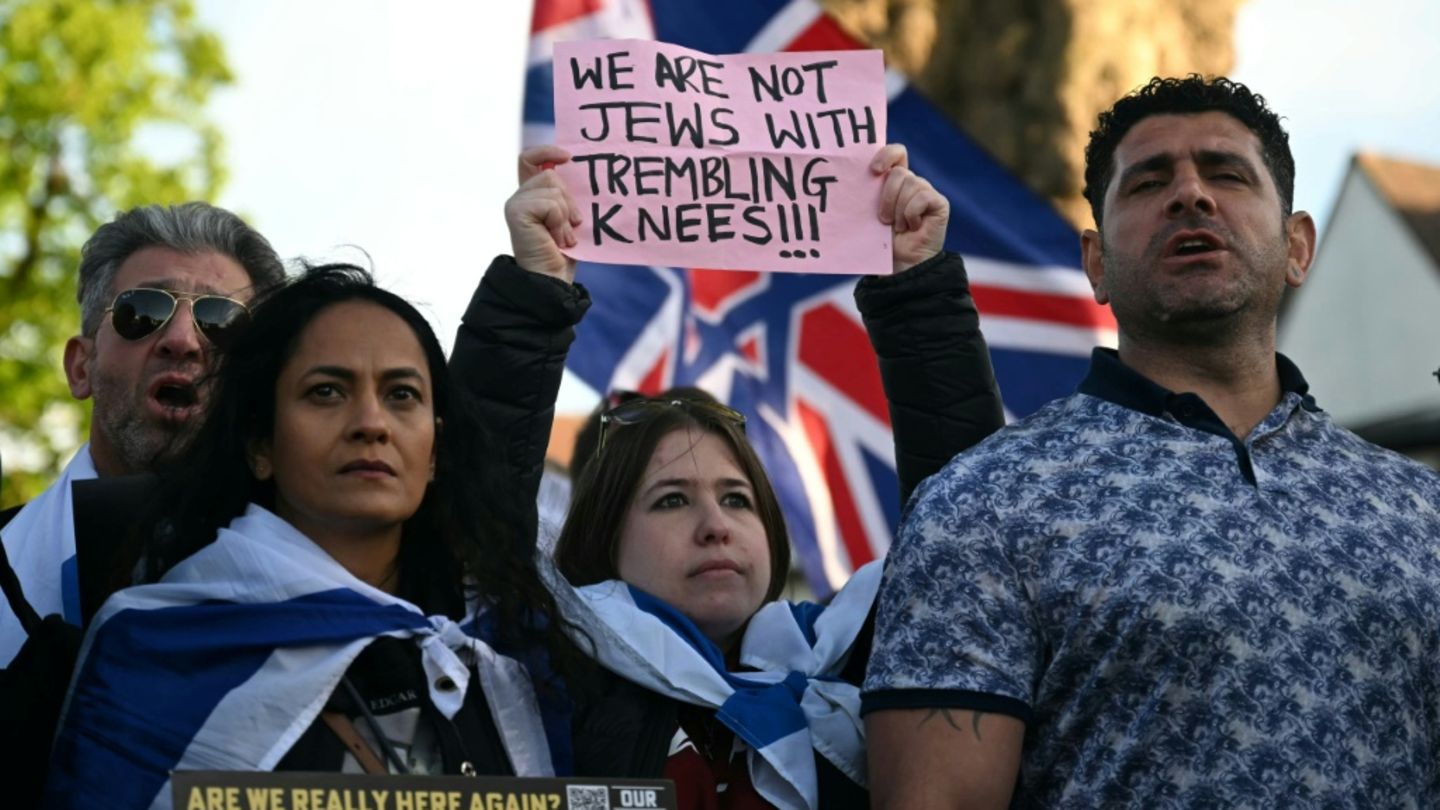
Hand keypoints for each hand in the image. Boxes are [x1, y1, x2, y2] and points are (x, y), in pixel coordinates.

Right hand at [505, 145, 581, 283]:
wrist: (552, 280)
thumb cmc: (564, 253)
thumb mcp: (568, 217)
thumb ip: (565, 195)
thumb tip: (573, 167)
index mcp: (531, 195)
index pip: (530, 159)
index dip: (547, 151)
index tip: (568, 157)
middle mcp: (520, 197)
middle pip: (551, 174)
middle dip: (569, 200)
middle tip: (571, 226)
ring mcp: (516, 203)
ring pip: (553, 187)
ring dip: (566, 215)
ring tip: (562, 237)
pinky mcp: (516, 211)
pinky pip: (551, 203)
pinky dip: (560, 222)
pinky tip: (556, 239)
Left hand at [872, 144, 948, 273]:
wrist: (900, 265)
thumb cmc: (882, 241)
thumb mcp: (870, 213)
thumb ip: (867, 192)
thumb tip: (849, 175)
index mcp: (895, 181)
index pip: (897, 153)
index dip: (886, 154)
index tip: (873, 171)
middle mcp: (913, 183)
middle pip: (899, 172)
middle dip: (887, 197)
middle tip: (884, 220)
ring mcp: (927, 192)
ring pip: (910, 184)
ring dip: (899, 210)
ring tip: (899, 227)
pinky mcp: (939, 203)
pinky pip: (922, 197)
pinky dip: (911, 214)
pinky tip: (914, 227)